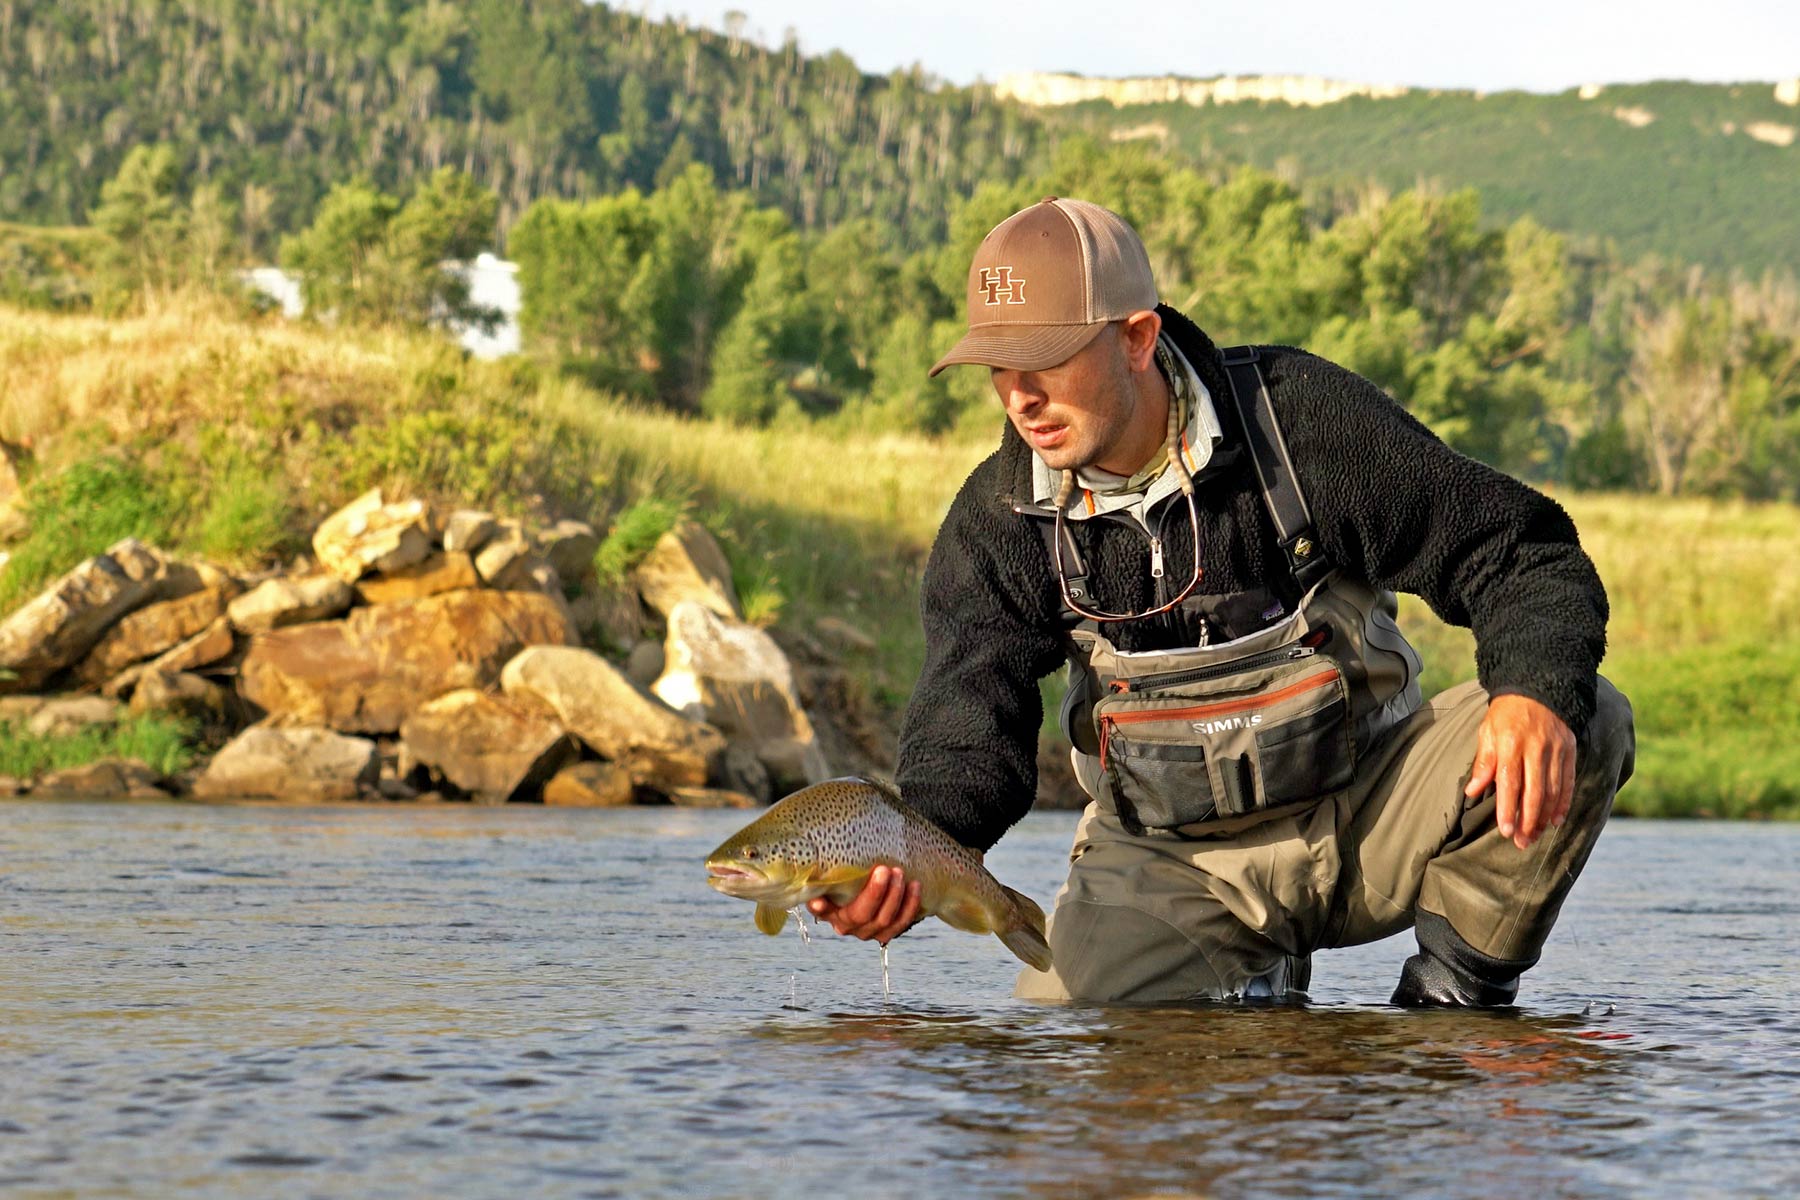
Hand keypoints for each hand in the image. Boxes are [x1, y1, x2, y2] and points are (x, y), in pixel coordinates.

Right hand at [807, 864, 922, 945]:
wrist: (866, 886)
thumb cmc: (847, 876)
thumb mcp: (834, 873)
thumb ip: (827, 873)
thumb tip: (817, 878)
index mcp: (828, 911)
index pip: (823, 910)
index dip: (822, 908)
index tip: (820, 901)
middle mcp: (846, 926)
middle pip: (861, 915)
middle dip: (875, 892)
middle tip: (884, 870)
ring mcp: (868, 932)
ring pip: (884, 920)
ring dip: (895, 896)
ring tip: (899, 873)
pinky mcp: (887, 933)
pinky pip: (901, 923)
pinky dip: (910, 904)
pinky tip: (915, 885)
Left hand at [1464, 694, 1576, 850]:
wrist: (1538, 688)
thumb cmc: (1506, 713)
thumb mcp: (1488, 731)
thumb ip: (1483, 762)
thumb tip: (1472, 791)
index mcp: (1511, 743)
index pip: (1510, 782)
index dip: (1508, 809)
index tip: (1505, 831)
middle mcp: (1536, 748)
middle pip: (1534, 792)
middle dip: (1527, 820)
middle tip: (1522, 842)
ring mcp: (1556, 750)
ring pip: (1552, 790)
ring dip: (1544, 817)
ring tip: (1535, 836)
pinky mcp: (1569, 751)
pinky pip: (1568, 781)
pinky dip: (1563, 803)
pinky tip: (1556, 820)